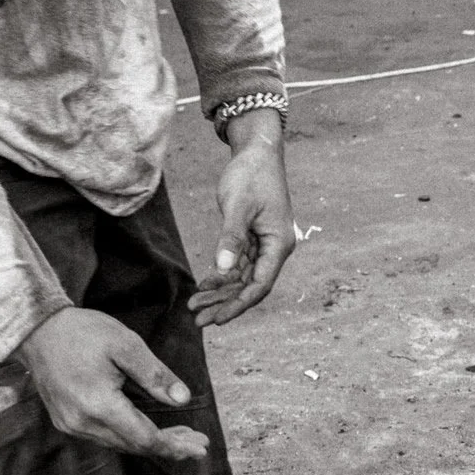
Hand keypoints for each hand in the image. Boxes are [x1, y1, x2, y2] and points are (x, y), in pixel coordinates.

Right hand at [20, 308, 209, 463]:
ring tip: (181, 435)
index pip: (144, 438)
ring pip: (120, 444)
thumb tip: (183, 399)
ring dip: (150, 442)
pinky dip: (130, 436)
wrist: (38, 329)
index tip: (200, 448)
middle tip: (198, 443)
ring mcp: (71, 424)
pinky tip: (148, 429)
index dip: (175, 445)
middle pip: (134, 446)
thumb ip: (156, 375)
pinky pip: (105, 437)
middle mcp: (82, 422)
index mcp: (99, 405)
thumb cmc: (82, 332)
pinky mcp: (66, 422)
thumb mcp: (126, 345)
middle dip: (169, 445)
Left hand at [190, 110, 294, 328]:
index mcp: (279, 244)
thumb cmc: (251, 175)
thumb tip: (223, 269)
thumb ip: (231, 238)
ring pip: (243, 278)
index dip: (238, 304)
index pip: (260, 285)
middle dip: (225, 304)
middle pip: (250, 286)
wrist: (257, 152)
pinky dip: (222, 276)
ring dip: (220, 293)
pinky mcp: (254, 238)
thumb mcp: (238, 206)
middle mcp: (275, 248)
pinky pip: (238, 265)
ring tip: (195, 307)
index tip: (217, 319)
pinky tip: (204, 285)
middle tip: (199, 321)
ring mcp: (265, 244)